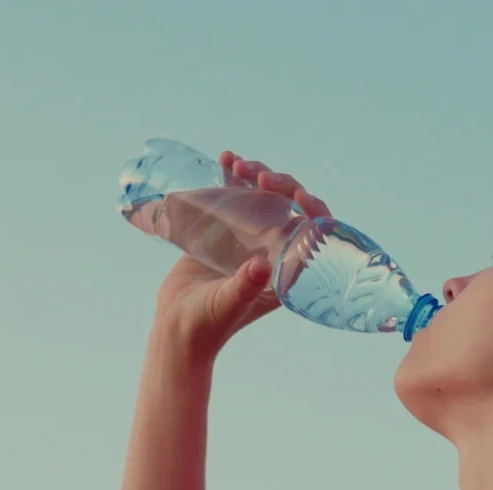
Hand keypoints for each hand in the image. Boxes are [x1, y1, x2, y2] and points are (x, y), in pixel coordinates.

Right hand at [151, 151, 333, 356]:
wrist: (176, 326)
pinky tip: (225, 160)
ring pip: (264, 197)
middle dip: (281, 184)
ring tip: (236, 164)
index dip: (315, 211)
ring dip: (256, 175)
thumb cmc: (207, 323)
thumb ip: (245, 286)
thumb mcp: (228, 305)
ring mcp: (250, 240)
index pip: (315, 235)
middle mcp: (273, 251)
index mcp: (287, 271)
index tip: (300, 196)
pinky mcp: (224, 232)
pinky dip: (232, 178)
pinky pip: (235, 198)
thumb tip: (262, 266)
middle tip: (260, 176)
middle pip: (290, 208)